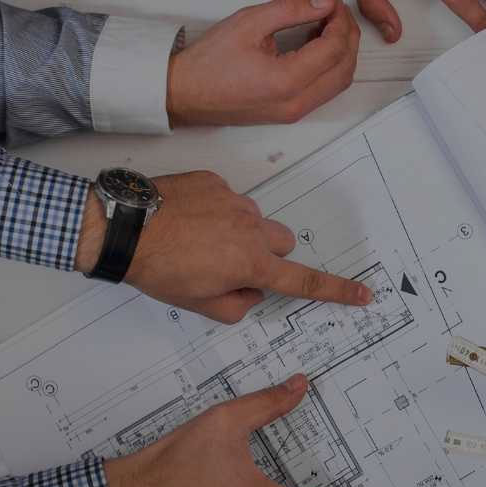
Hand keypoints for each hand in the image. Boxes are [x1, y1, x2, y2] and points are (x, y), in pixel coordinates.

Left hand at [76, 170, 372, 322]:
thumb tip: (251, 292)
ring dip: (238, 232)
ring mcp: (234, 200)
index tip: (362, 294)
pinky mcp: (215, 180)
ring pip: (253, 221)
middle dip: (266, 256)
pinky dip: (216, 211)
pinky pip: (228, 199)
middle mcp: (250, 228)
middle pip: (281, 243)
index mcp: (250, 264)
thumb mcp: (199, 304)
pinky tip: (188, 220)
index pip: (303, 282)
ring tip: (198, 241)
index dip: (336, 291)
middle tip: (231, 265)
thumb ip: (237, 305)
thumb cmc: (157, 268)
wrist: (124, 226)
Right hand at [165, 0, 359, 125]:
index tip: (331, 3)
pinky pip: (325, 91)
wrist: (185, 94)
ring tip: (327, 25)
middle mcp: (296, 103)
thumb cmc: (209, 64)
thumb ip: (291, 9)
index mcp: (287, 81)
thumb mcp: (250, 22)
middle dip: (347, 35)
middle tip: (335, 11)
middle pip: (345, 67)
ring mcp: (295, 112)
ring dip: (342, 53)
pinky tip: (318, 45)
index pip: (334, 48)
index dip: (339, 20)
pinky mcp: (290, 114)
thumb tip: (322, 2)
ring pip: (339, 82)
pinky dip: (331, 67)